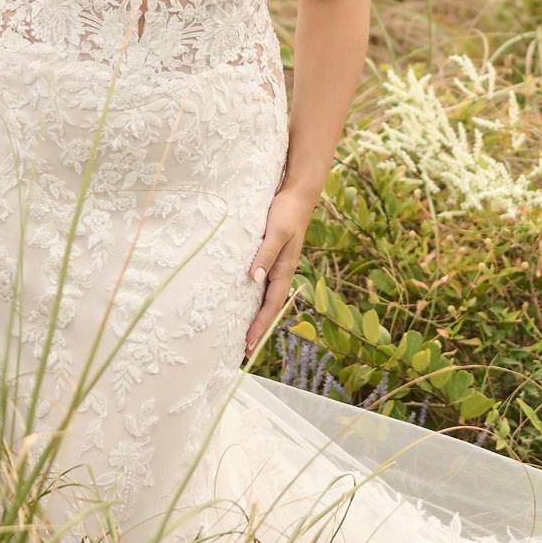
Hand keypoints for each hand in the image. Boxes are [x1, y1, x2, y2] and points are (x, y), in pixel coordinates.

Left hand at [244, 186, 315, 361]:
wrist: (298, 194)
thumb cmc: (286, 212)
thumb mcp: (276, 232)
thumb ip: (265, 255)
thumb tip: (254, 279)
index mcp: (284, 269)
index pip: (270, 305)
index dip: (259, 325)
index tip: (248, 343)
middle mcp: (282, 271)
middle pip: (269, 307)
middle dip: (258, 328)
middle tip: (244, 349)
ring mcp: (278, 265)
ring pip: (266, 298)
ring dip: (256, 316)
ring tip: (244, 333)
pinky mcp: (272, 257)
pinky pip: (263, 285)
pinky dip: (254, 299)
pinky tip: (245, 301)